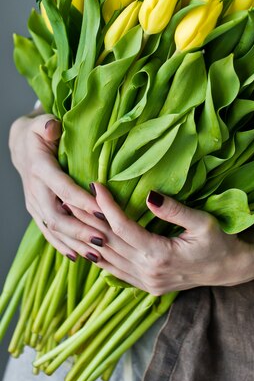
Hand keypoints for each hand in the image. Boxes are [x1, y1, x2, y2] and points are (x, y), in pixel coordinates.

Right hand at [9, 112, 108, 261]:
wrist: (21, 144)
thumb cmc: (40, 132)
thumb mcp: (43, 122)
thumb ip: (47, 125)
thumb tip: (52, 128)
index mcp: (40, 168)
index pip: (63, 188)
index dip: (82, 201)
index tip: (103, 211)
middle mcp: (35, 189)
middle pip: (57, 216)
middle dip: (81, 230)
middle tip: (104, 240)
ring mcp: (34, 203)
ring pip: (54, 229)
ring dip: (75, 243)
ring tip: (97, 255)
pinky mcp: (36, 211)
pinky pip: (48, 232)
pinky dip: (62, 246)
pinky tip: (77, 257)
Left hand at [87, 183, 253, 294]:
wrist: (229, 269)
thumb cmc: (219, 241)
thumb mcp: (203, 222)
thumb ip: (174, 210)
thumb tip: (149, 196)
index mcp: (159, 255)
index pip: (123, 227)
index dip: (106, 205)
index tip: (95, 184)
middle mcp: (148, 272)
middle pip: (108, 243)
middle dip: (88, 219)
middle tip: (71, 197)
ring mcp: (145, 282)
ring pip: (107, 259)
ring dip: (88, 238)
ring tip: (73, 217)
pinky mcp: (146, 287)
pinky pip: (114, 272)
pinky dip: (99, 257)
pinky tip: (88, 243)